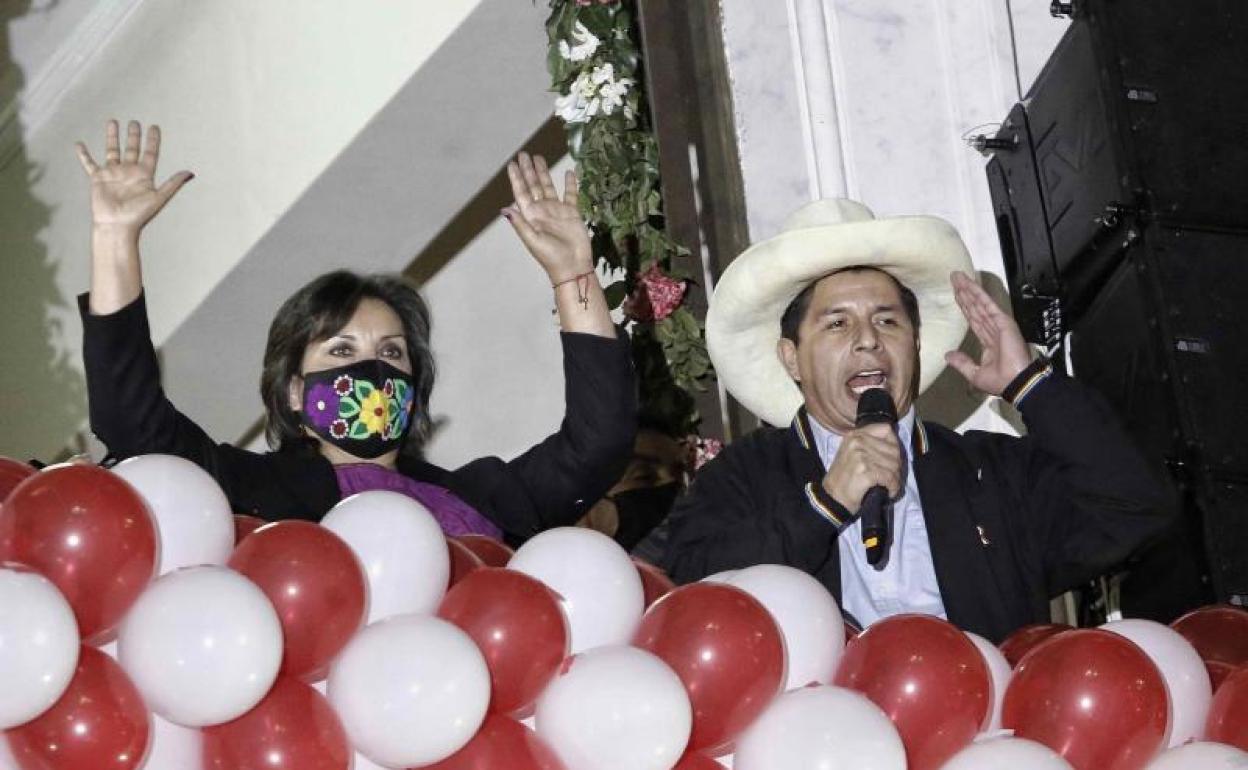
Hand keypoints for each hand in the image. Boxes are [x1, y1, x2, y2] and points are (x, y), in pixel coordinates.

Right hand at [75, 120, 192, 232]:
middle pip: (132, 149)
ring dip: (112, 137)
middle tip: (134, 122)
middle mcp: (129, 172)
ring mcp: (113, 174)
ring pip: (112, 150)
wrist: (117, 225)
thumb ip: (173, 184)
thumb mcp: (159, 197)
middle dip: (133, 135)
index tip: (154, 127)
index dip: (153, 140)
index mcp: (144, 175)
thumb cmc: (138, 215)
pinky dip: (84, 154)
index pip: (150, 153)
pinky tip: (79, 144)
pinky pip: (89, 163)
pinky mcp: (98, 178)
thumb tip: (190, 173)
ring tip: (113, 122)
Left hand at [503, 152, 592, 281]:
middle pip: (533, 185)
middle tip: (524, 154)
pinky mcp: (572, 213)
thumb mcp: (532, 240)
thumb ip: (520, 224)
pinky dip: (571, 183)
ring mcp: (557, 211)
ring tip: (539, 157)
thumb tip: (505, 209)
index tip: (512, 163)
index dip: (517, 177)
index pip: (521, 192)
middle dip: (528, 170)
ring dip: (543, 172)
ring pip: (548, 186)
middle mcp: (542, 210)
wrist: (573, 266)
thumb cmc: (551, 257)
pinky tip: (570, 172)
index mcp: (530, 216)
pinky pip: (571, 194)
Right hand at [822, 423, 902, 511]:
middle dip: (896, 466)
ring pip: (893, 464)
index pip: (885, 429)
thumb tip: (894, 444)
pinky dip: (893, 487)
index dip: (894, 443)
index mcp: (854, 435)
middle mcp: (857, 441)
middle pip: (893, 449)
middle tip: (892, 477)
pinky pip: (890, 477)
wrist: (832, 497)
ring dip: (896, 478)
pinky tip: (889, 492)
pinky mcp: (865, 471)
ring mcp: (861, 455)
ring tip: (890, 486)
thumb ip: (869, 444)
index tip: (893, 457)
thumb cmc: (843, 477)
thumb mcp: (852, 453)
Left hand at [944, 270, 1033, 395]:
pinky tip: (971, 284)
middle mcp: (993, 330)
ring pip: (980, 303)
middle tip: (954, 277)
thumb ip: (962, 363)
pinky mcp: (1003, 321)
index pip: (974, 319)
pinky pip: (988, 305)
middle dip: (964, 293)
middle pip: (975, 307)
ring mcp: (999, 324)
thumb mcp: (975, 373)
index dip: (965, 306)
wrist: (1016, 382)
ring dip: (969, 289)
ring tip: (958, 276)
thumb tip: (948, 355)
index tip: (956, 294)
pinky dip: (979, 294)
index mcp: (988, 341)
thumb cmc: (1000, 381)